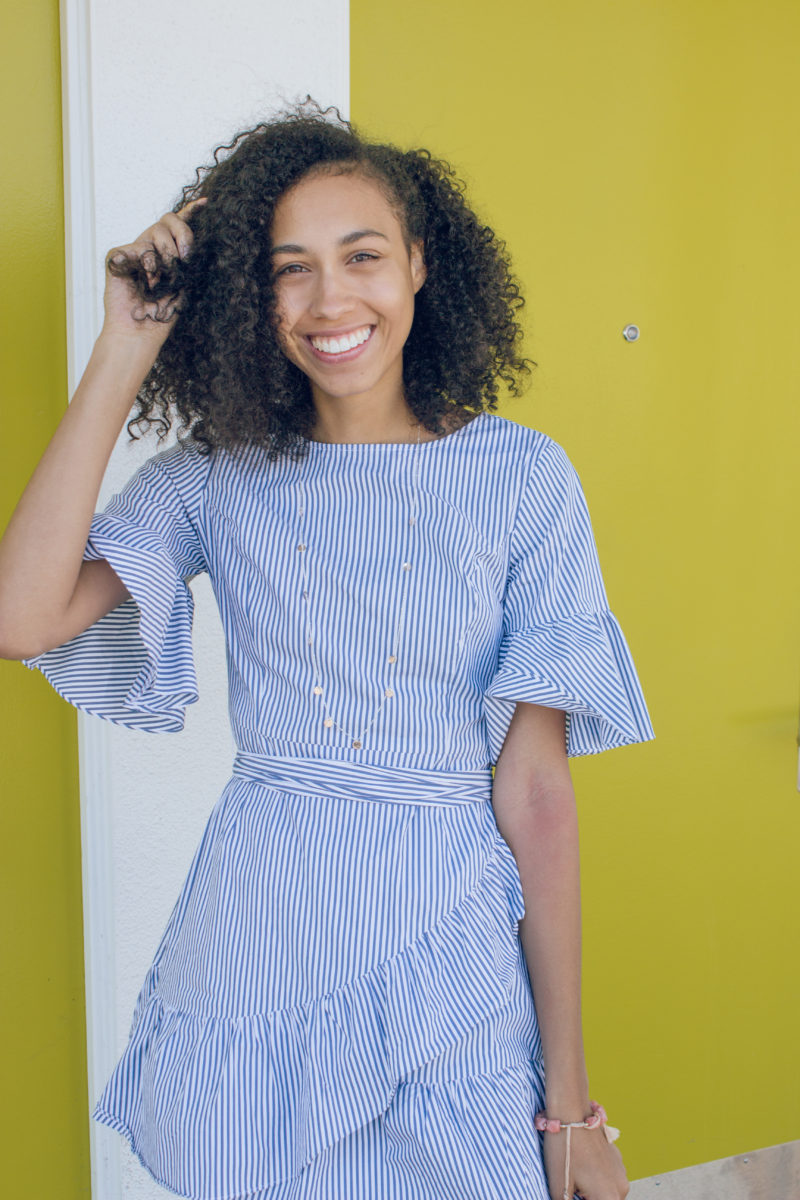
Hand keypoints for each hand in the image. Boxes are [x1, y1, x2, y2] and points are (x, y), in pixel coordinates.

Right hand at [101, 198, 206, 347]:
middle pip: (167, 219)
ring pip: (155, 231)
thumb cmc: (163, 312)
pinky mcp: (117, 256)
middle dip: (182, 234)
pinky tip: (146, 283)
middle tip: (185, 257)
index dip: (191, 211)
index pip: (178, 225)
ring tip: (162, 279)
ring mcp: (134, 250)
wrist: (141, 331)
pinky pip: (138, 247)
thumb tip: (196, 240)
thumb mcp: (185, 282)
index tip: (205, 202)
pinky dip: (147, 266)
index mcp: (168, 253)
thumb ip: (188, 259)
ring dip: (166, 255)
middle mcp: (151, 247)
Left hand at [543, 1123, 628, 1199]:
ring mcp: (621, 1172)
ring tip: (573, 1177)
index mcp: (609, 1197)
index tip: (570, 1194)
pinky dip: (595, 1178)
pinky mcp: (617, 1159)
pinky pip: (607, 1177)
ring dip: (591, 1191)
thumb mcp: (558, 1187)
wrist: (571, 1112)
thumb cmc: (564, 1148)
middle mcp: (621, 1187)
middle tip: (570, 1188)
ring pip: (605, 1192)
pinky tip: (579, 1165)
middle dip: (585, 1199)